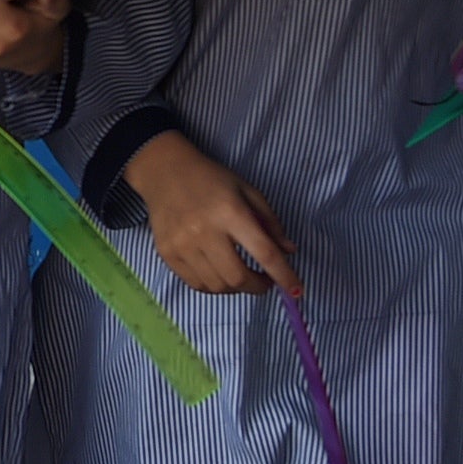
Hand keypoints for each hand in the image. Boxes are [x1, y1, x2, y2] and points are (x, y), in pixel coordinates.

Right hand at [126, 130, 297, 295]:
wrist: (165, 173)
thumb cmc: (212, 180)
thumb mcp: (247, 192)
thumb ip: (270, 223)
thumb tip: (289, 252)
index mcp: (230, 212)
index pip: (264, 252)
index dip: (283, 275)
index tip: (297, 290)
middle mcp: (204, 231)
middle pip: (238, 277)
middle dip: (258, 286)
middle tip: (264, 282)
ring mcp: (182, 245)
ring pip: (217, 286)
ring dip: (236, 288)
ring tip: (241, 276)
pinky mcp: (167, 254)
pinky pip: (196, 284)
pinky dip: (214, 286)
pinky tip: (220, 275)